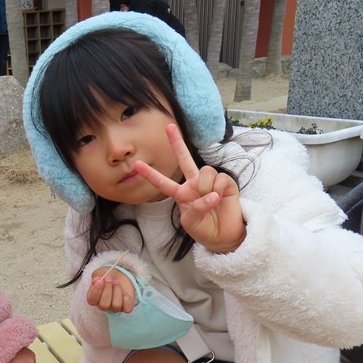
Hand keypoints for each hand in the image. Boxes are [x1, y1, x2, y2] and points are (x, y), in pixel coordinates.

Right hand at [87, 267, 135, 312]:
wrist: (119, 274)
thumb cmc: (107, 275)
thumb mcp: (100, 273)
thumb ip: (97, 276)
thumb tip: (96, 280)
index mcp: (93, 298)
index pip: (91, 300)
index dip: (96, 291)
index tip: (100, 281)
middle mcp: (103, 305)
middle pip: (104, 305)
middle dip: (108, 290)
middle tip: (109, 279)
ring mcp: (114, 307)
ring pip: (116, 306)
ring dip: (117, 291)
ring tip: (117, 283)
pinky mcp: (125, 307)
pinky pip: (127, 309)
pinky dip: (126, 300)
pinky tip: (124, 292)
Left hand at [133, 124, 245, 253]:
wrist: (223, 235)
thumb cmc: (203, 229)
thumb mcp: (191, 222)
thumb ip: (195, 207)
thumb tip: (211, 194)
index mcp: (181, 193)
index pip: (163, 183)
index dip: (151, 174)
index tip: (137, 164)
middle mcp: (194, 184)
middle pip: (184, 159)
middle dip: (177, 143)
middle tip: (169, 127)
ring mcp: (209, 182)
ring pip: (205, 171)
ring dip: (206, 187)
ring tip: (211, 200)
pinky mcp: (226, 182)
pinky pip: (219, 178)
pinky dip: (218, 189)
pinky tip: (220, 197)